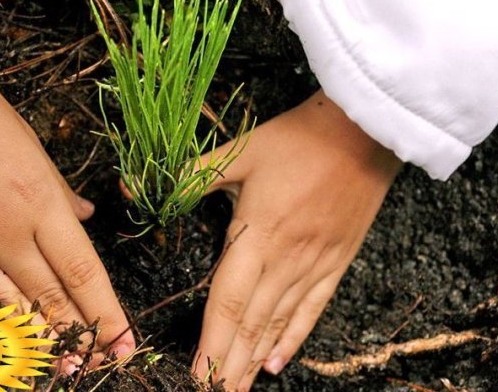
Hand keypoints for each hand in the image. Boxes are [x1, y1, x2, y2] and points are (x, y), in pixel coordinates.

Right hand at [0, 36, 134, 364]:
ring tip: (55, 363)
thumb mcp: (24, 137)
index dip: (106, 312)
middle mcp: (3, 231)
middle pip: (49, 297)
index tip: (124, 341)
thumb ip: (55, 187)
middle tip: (94, 366)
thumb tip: (81, 215)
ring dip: (33, 338)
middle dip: (77, 337)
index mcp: (36, 199)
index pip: (82, 270)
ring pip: (4, 306)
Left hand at [192, 90, 401, 390]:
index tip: (198, 375)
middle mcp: (285, 259)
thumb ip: (189, 177)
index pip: (228, 302)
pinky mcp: (337, 262)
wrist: (364, 132)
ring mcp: (315, 264)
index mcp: (257, 233)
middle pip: (251, 323)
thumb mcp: (240, 151)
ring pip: (279, 323)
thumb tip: (133, 185)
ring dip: (255, 359)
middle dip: (229, 364)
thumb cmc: (298, 139)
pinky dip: (294, 339)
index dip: (211, 343)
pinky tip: (277, 363)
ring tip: (238, 390)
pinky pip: (313, 309)